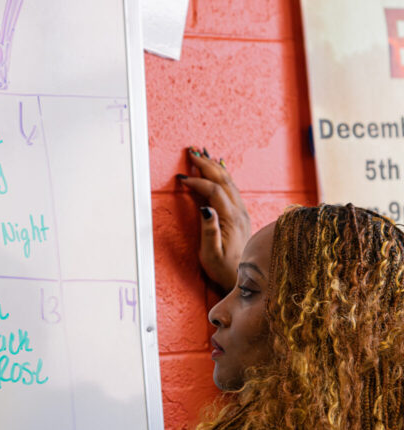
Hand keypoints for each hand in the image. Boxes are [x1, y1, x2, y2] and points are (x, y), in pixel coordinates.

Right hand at [178, 148, 251, 290]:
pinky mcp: (241, 216)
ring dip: (215, 166)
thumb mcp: (211, 254)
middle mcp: (239, 212)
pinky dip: (222, 176)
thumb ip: (209, 230)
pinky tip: (219, 169)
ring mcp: (242, 212)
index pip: (214, 192)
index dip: (197, 182)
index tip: (182, 178)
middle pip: (224, 180)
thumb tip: (203, 208)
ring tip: (203, 154)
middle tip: (192, 152)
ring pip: (229, 182)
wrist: (246, 278)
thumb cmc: (224, 269)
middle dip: (207, 165)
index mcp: (231, 219)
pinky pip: (232, 189)